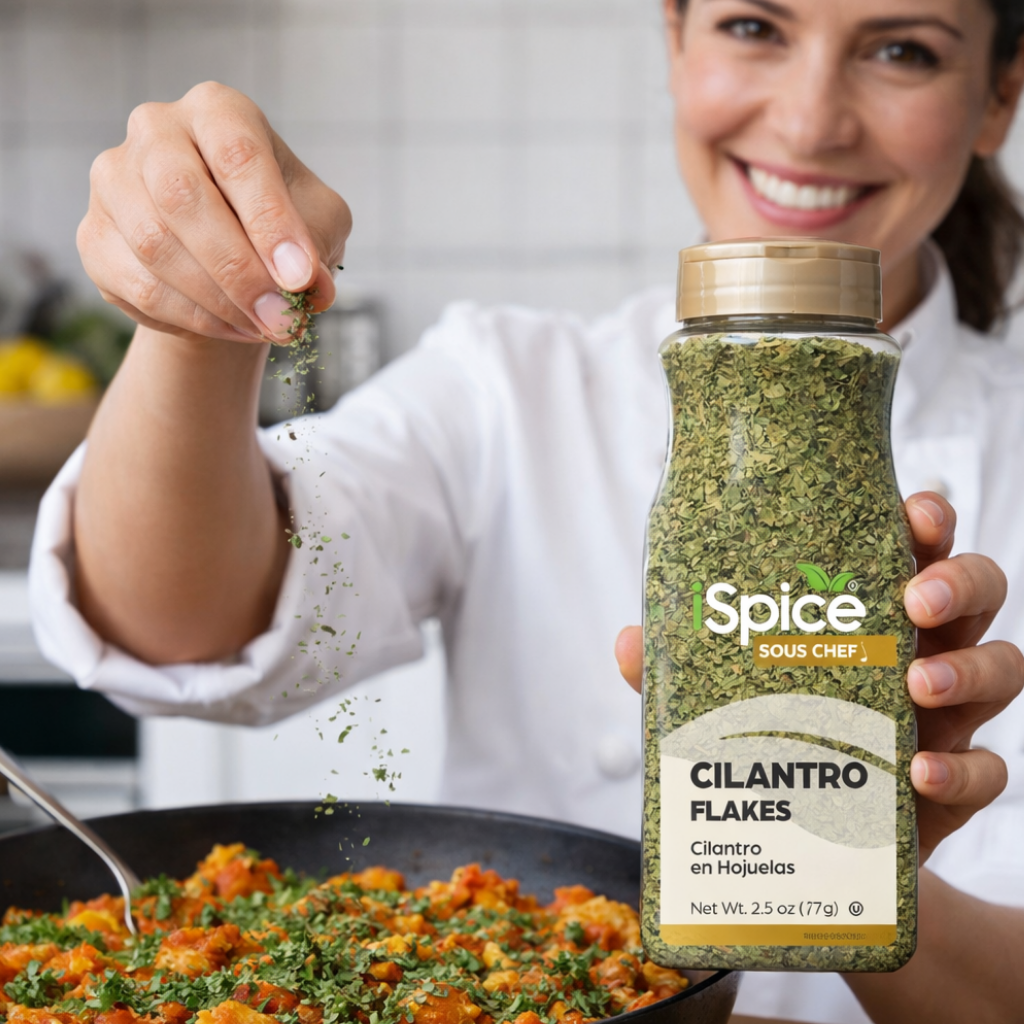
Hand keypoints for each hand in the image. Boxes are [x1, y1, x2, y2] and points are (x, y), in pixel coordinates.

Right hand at [78, 82, 350, 343]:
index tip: (300, 277)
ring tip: (265, 327)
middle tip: (281, 317)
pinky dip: (194, 318)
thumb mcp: (318, 224)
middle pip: (182, 196)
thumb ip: (317, 245)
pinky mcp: (95, 236)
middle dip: (238, 269)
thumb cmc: (277, 225)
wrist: (227, 262)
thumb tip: (310, 285)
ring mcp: (114, 180)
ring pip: (155, 245)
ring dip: (219, 301)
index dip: (270, 221)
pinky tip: (234, 329)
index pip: (238, 155)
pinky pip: (139, 286)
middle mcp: (156, 130)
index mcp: (217, 110)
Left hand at [615, 491, 1023, 864]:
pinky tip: (919, 773)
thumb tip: (630, 641)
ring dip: (970, 670)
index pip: (915, 546)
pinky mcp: (953, 785)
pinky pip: (990, 771)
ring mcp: (945, 718)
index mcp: (867, 614)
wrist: (802, 845)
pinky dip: (963, 771)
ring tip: (916, 687)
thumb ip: (679, 670)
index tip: (916, 516)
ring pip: (1003, 669)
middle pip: (978, 592)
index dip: (929, 520)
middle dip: (960, 583)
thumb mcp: (717, 700)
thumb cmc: (767, 743)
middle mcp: (919, 652)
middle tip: (916, 600)